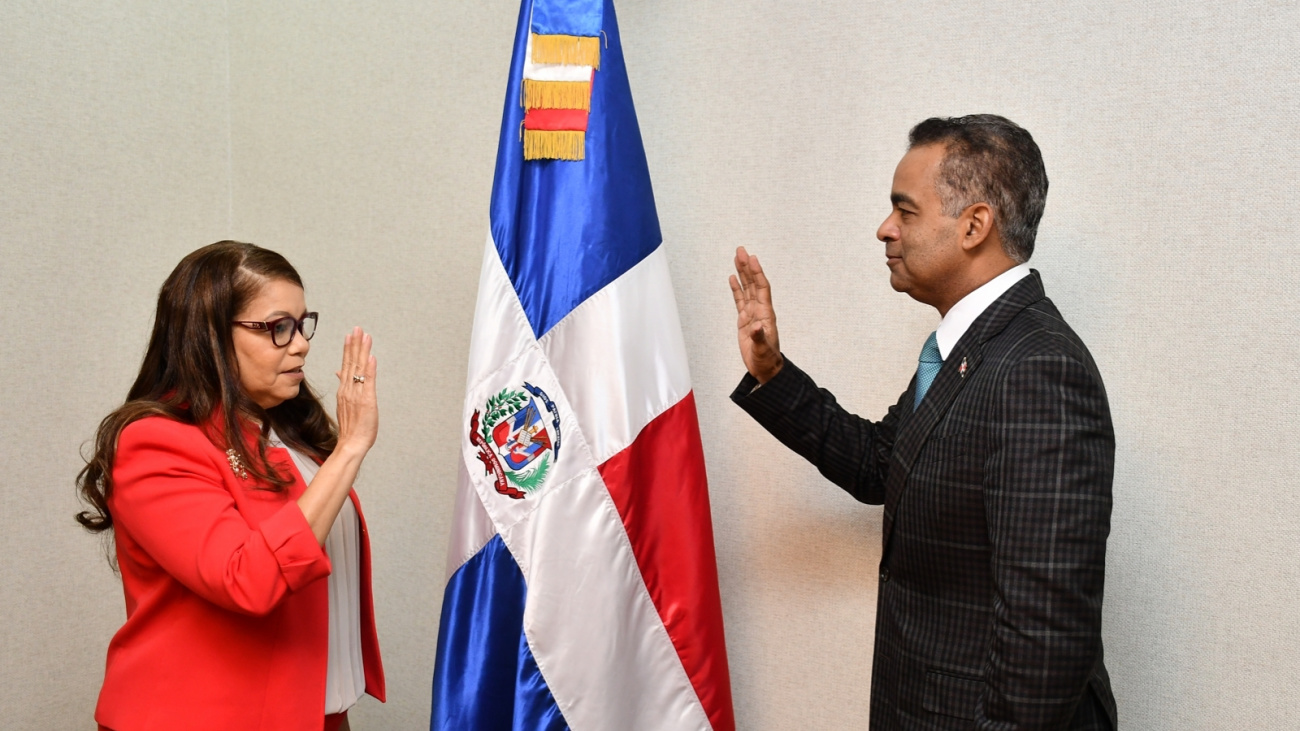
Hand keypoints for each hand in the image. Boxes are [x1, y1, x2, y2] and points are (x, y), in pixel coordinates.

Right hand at [333, 326, 377, 456]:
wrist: (351, 443)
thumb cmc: (351, 426)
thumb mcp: (345, 403)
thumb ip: (344, 386)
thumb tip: (340, 372)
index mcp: (344, 389)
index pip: (346, 364)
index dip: (349, 348)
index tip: (351, 334)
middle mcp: (348, 389)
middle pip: (351, 362)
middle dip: (355, 344)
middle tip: (358, 328)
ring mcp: (357, 394)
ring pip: (359, 368)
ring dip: (362, 351)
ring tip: (364, 336)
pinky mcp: (366, 400)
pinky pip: (368, 382)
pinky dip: (370, 369)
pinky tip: (371, 357)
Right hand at [729, 246, 783, 383]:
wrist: (765, 368)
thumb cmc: (766, 360)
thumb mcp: (763, 350)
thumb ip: (760, 337)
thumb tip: (757, 326)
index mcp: (766, 314)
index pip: (761, 288)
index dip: (756, 273)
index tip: (752, 258)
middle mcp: (760, 310)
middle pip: (753, 283)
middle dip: (747, 266)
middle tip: (741, 250)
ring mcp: (752, 313)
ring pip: (746, 288)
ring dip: (742, 273)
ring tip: (737, 257)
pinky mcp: (745, 320)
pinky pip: (740, 300)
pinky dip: (736, 288)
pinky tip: (733, 278)